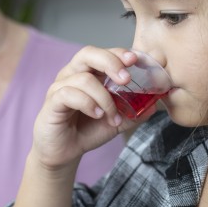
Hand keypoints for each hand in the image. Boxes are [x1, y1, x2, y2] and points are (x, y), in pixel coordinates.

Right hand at [32, 46, 152, 169]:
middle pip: (88, 54)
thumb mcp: (117, 121)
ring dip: (104, 98)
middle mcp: (72, 75)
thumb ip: (134, 111)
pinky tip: (97, 115)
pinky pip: (69, 94)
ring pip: (84, 79)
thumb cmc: (87, 131)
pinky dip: (88, 103)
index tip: (135, 60)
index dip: (119, 53)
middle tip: (126, 79)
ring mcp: (60, 87)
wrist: (64, 153)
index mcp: (89, 73)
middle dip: (110, 62)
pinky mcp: (52, 102)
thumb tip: (155, 103)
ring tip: (111, 116)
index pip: (104, 53)